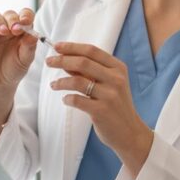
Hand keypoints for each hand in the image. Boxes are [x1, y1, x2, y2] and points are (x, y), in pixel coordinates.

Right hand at [0, 8, 37, 106]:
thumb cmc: (14, 69)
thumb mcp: (25, 60)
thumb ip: (29, 46)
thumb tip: (33, 34)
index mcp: (21, 30)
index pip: (25, 15)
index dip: (26, 15)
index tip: (26, 22)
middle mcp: (6, 26)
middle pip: (9, 14)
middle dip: (13, 19)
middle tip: (15, 29)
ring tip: (3, 31)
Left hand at [47, 42, 153, 175]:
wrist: (130, 132)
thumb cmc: (116, 105)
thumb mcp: (109, 84)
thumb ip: (90, 71)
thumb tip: (66, 60)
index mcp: (118, 68)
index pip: (92, 51)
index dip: (72, 47)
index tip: (56, 46)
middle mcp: (115, 79)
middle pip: (83, 62)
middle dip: (62, 60)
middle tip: (49, 62)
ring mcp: (110, 95)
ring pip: (77, 81)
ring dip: (61, 82)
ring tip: (53, 85)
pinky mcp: (102, 111)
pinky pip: (77, 100)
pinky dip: (68, 99)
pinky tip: (66, 100)